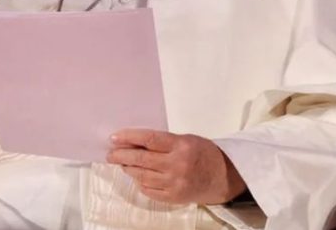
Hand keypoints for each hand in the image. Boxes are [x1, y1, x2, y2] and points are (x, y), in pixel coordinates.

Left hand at [106, 129, 246, 204]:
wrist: (225, 177)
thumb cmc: (203, 154)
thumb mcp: (185, 139)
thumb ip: (161, 141)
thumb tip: (131, 142)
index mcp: (181, 146)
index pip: (148, 140)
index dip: (128, 138)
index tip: (114, 138)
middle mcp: (177, 165)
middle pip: (141, 160)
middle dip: (121, 156)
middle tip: (111, 154)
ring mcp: (175, 183)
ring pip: (142, 176)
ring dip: (129, 169)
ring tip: (123, 164)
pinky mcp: (174, 197)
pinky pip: (149, 190)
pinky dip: (140, 183)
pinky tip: (138, 177)